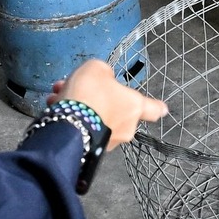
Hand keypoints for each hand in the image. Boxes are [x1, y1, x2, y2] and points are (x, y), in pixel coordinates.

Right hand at [52, 59, 166, 149]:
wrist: (69, 122)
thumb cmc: (89, 93)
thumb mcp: (97, 69)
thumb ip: (104, 73)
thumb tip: (103, 80)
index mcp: (134, 106)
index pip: (154, 109)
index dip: (157, 106)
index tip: (162, 108)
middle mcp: (126, 127)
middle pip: (117, 110)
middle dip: (99, 99)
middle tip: (83, 88)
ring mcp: (108, 141)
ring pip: (96, 118)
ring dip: (82, 106)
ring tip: (61, 94)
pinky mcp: (90, 148)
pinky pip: (83, 127)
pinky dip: (72, 117)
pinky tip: (56, 106)